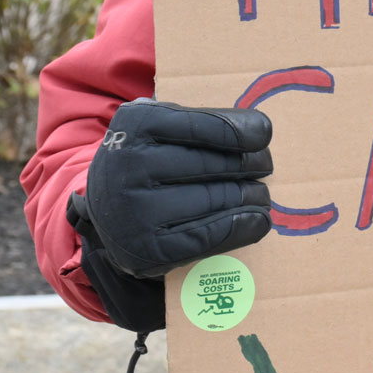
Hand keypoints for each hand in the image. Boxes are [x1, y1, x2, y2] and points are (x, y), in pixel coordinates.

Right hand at [80, 100, 273, 281]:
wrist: (109, 213)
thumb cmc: (150, 161)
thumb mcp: (163, 128)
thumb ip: (200, 122)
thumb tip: (258, 129)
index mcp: (137, 125)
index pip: (207, 126)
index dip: (243, 131)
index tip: (263, 134)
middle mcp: (130, 165)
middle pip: (219, 164)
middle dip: (252, 165)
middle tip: (264, 167)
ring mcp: (136, 211)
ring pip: (221, 198)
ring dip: (253, 197)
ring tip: (258, 194)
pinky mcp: (148, 249)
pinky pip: (214, 235)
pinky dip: (246, 226)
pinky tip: (258, 219)